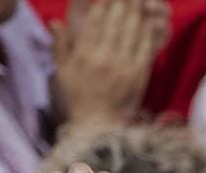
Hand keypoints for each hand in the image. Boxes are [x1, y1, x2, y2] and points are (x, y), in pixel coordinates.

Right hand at [51, 0, 169, 129]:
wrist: (99, 126)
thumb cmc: (79, 99)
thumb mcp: (63, 72)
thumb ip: (60, 45)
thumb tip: (56, 21)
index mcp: (85, 54)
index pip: (96, 19)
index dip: (104, 2)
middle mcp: (104, 56)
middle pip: (117, 20)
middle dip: (124, 2)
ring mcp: (124, 65)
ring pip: (133, 30)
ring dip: (137, 10)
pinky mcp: (140, 75)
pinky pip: (145, 46)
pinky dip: (148, 30)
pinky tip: (150, 19)